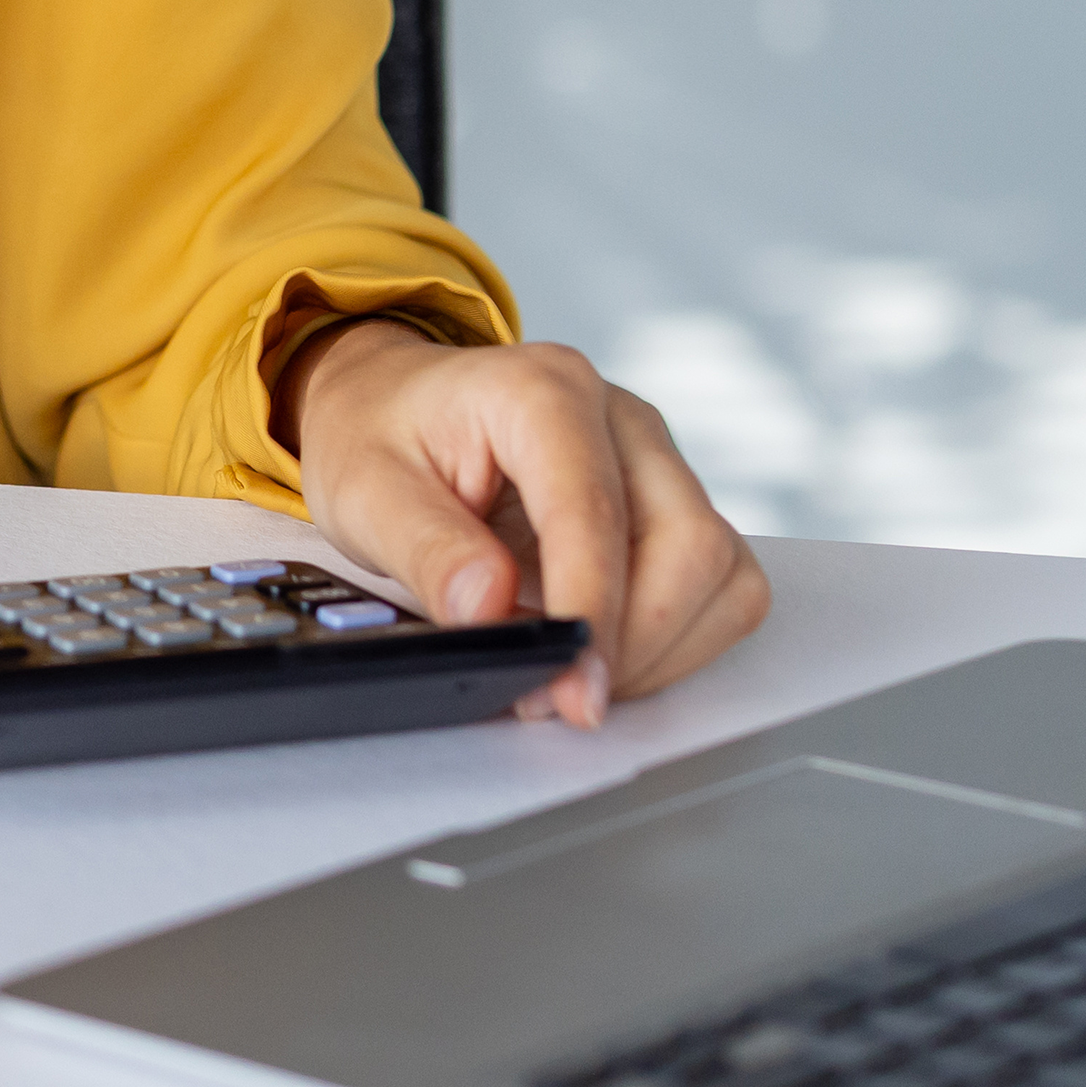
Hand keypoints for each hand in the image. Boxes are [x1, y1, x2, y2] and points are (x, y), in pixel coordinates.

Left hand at [282, 324, 768, 727]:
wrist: (391, 404)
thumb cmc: (380, 435)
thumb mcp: (365, 491)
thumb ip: (427, 551)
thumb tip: (490, 610)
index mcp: (542, 392)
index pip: (596, 514)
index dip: (591, 612)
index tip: (568, 689)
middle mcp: (619, 417)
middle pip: (688, 546)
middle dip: (632, 643)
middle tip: (554, 695)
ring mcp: (655, 458)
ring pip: (720, 571)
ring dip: (661, 648)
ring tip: (570, 672)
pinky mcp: (670, 501)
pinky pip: (720, 584)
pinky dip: (676, 638)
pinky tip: (603, 649)